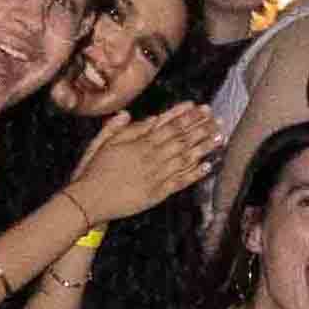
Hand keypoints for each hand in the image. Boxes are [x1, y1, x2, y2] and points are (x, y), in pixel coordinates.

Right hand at [66, 100, 220, 228]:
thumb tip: (129, 114)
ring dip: (203, 148)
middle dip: (200, 128)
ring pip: (184, 159)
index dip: (186, 117)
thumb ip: (116, 128)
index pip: (167, 126)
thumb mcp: (100, 143)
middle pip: (180, 140)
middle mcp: (150, 157)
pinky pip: (180, 182)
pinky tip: (208, 166)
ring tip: (219, 138)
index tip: (200, 108)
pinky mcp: (157, 193)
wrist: (88, 200)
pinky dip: (194, 174)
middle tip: (217, 119)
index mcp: (138, 143)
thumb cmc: (92, 170)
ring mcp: (156, 176)